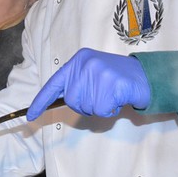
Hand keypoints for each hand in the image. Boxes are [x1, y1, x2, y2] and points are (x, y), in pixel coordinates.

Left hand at [27, 48, 150, 119]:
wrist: (146, 76)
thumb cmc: (116, 79)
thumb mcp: (91, 73)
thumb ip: (74, 83)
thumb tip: (52, 101)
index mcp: (78, 60)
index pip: (54, 84)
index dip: (41, 101)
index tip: (31, 116)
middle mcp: (86, 63)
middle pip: (71, 100)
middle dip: (84, 105)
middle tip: (100, 97)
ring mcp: (99, 72)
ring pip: (85, 107)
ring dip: (98, 108)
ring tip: (110, 95)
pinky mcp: (112, 83)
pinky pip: (100, 110)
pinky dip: (109, 110)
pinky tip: (117, 99)